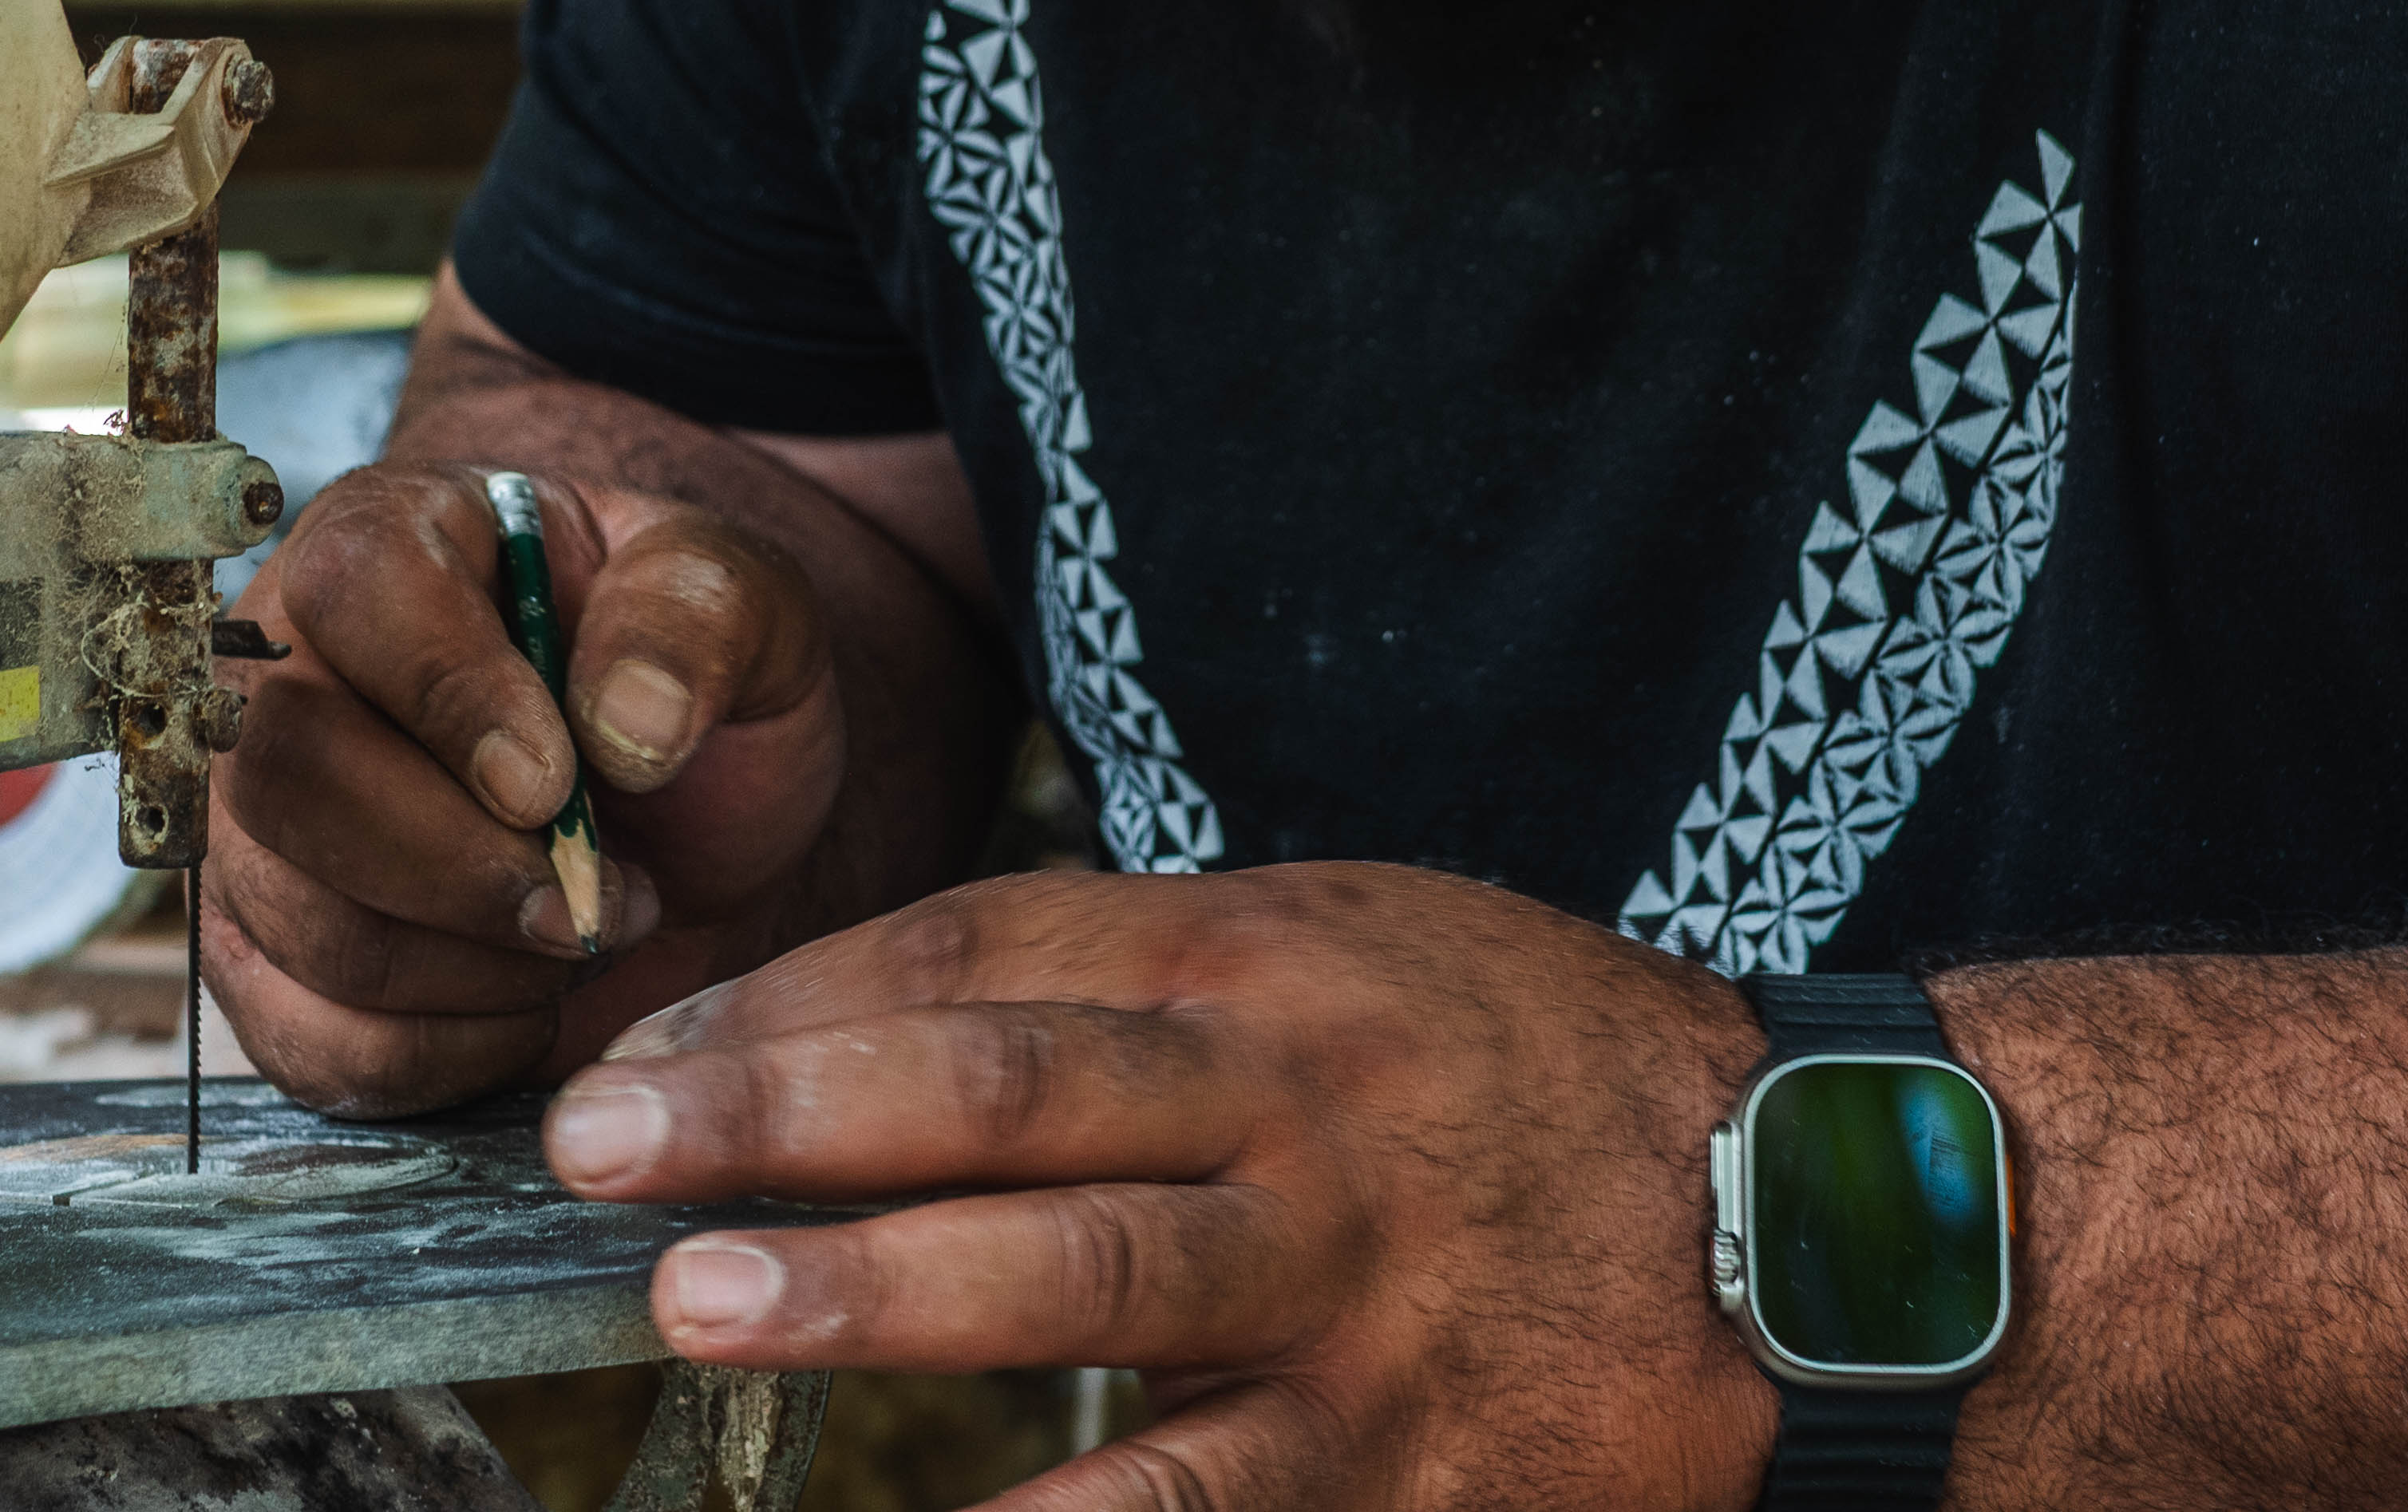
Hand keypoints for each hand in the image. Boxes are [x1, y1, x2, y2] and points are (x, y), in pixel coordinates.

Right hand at [204, 454, 846, 1114]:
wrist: (689, 816)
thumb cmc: (696, 681)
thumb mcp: (750, 605)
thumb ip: (698, 616)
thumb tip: (622, 724)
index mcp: (394, 538)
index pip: (357, 590)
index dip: (449, 695)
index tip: (555, 783)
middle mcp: (288, 674)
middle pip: (290, 777)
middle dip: (460, 868)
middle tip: (596, 897)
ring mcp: (258, 826)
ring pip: (294, 918)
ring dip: (465, 965)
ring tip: (583, 931)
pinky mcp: (266, 959)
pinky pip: (301, 1038)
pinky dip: (435, 1052)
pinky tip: (526, 1006)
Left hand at [538, 863, 1782, 1510]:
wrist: (1805, 1218)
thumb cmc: (1532, 1067)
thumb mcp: (1355, 950)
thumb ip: (1144, 980)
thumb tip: (882, 1025)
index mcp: (1270, 955)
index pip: (984, 954)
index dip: (794, 1007)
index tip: (630, 1064)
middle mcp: (1300, 1101)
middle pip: (1014, 1086)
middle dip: (790, 1114)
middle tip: (602, 1153)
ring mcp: (1355, 1285)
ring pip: (1093, 1281)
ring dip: (884, 1287)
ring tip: (707, 1303)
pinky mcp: (1407, 1460)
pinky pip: (1206, 1505)